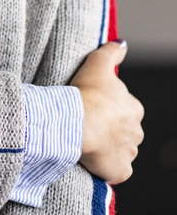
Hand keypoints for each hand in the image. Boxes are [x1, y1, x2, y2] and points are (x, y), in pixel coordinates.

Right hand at [70, 40, 143, 183]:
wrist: (77, 122)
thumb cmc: (87, 93)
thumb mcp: (97, 64)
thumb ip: (111, 52)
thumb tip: (122, 43)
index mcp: (134, 108)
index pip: (125, 108)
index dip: (108, 107)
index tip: (93, 105)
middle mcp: (136, 131)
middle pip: (124, 130)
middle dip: (111, 129)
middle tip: (89, 123)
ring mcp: (129, 153)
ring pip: (120, 150)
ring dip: (109, 148)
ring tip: (88, 141)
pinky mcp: (120, 171)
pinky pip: (115, 171)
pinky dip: (107, 167)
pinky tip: (94, 160)